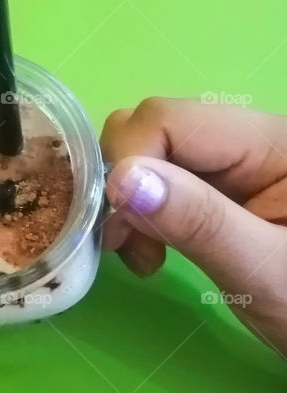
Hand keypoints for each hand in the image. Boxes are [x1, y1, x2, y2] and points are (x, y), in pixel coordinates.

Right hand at [101, 98, 286, 354]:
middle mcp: (252, 139)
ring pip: (152, 153)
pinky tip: (152, 249)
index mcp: (274, 142)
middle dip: (124, 181)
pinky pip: (164, 179)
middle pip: (156, 128)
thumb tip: (122, 178)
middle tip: (131, 247)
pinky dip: (142, 210)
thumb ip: (200, 221)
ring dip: (128, 201)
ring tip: (143, 256)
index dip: (130, 162)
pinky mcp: (226, 189)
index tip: (122, 228)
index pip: (169, 119)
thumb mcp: (267, 273)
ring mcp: (238, 163)